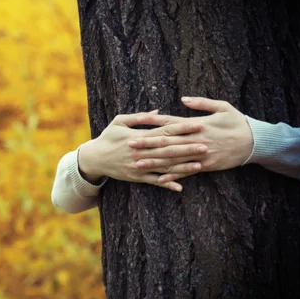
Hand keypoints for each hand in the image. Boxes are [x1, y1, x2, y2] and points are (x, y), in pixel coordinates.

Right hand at [78, 110, 207, 191]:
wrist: (93, 158)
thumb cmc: (107, 137)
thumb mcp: (119, 121)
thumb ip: (139, 117)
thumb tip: (158, 112)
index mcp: (138, 136)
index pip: (164, 131)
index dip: (182, 129)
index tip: (197, 125)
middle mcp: (140, 152)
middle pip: (168, 149)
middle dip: (188, 148)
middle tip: (206, 145)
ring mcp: (139, 166)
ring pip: (164, 166)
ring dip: (182, 166)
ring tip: (200, 165)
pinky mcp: (136, 177)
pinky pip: (154, 181)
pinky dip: (167, 184)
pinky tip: (180, 187)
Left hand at [128, 97, 254, 182]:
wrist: (255, 142)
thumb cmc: (238, 122)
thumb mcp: (222, 106)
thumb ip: (201, 103)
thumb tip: (183, 99)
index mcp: (197, 124)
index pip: (170, 122)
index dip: (153, 123)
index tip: (138, 122)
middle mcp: (195, 139)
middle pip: (167, 142)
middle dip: (147, 143)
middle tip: (129, 145)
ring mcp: (200, 154)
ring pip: (173, 158)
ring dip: (155, 161)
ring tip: (138, 163)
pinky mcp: (206, 165)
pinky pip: (187, 172)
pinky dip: (173, 175)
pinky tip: (160, 179)